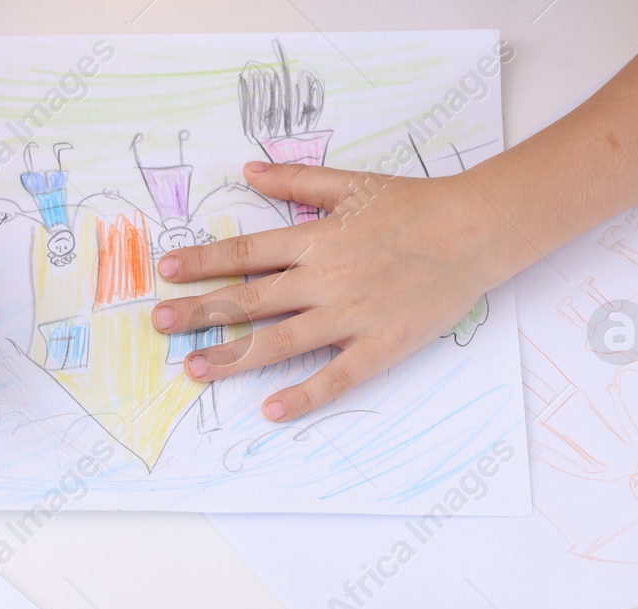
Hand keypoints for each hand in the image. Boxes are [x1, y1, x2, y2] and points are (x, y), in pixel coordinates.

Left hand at [150, 161, 522, 421]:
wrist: (478, 229)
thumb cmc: (417, 205)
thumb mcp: (352, 184)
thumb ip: (297, 183)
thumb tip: (248, 171)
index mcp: (316, 240)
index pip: (245, 254)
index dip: (203, 262)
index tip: (166, 271)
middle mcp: (324, 279)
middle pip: (249, 300)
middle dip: (200, 313)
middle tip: (159, 324)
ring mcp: (350, 315)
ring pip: (280, 341)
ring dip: (234, 357)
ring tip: (194, 370)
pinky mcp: (379, 345)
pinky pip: (335, 375)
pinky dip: (304, 394)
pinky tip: (270, 410)